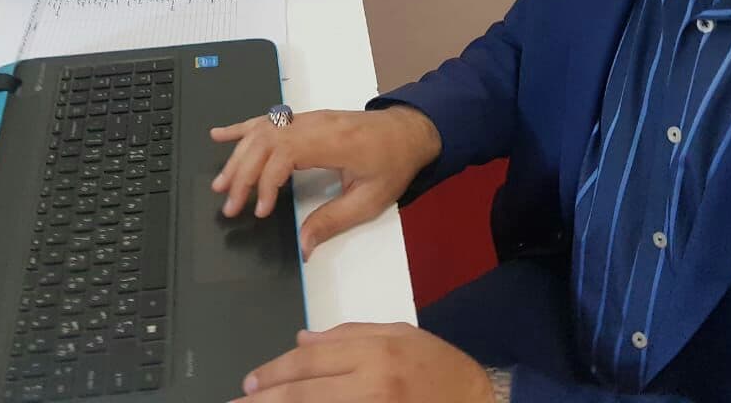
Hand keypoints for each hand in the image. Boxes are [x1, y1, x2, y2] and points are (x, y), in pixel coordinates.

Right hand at [210, 106, 440, 259]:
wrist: (408, 132)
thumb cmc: (393, 163)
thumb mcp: (370, 200)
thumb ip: (332, 221)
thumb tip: (302, 244)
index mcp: (334, 142)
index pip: (285, 155)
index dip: (267, 183)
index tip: (262, 210)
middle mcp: (316, 125)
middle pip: (265, 142)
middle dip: (242, 175)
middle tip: (230, 205)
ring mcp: (308, 118)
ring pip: (262, 131)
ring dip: (237, 156)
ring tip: (220, 183)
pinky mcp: (305, 119)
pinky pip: (268, 119)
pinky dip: (242, 127)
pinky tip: (220, 135)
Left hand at [237, 323, 493, 402]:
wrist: (478, 401)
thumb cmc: (438, 367)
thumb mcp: (398, 334)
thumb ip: (348, 335)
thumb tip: (302, 341)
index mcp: (376, 352)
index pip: (312, 360)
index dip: (276, 371)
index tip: (251, 381)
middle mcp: (373, 385)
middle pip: (305, 393)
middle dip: (266, 400)